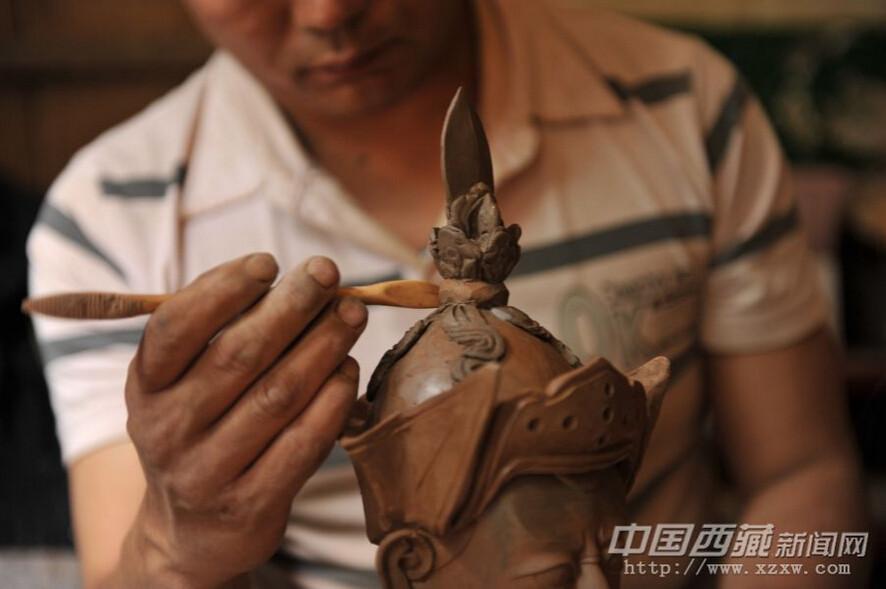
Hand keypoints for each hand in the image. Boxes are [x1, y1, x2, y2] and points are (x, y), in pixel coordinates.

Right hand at [122, 253, 365, 586]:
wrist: (191, 530)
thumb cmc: (200, 428)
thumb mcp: (184, 382)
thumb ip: (223, 331)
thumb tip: (298, 281)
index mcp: (146, 386)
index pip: (176, 328)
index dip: (223, 288)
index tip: (267, 262)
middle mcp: (168, 429)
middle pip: (238, 355)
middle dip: (292, 306)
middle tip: (328, 273)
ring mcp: (208, 471)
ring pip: (278, 393)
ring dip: (323, 345)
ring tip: (351, 314)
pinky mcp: (251, 503)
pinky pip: (304, 441)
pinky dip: (333, 399)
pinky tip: (348, 368)